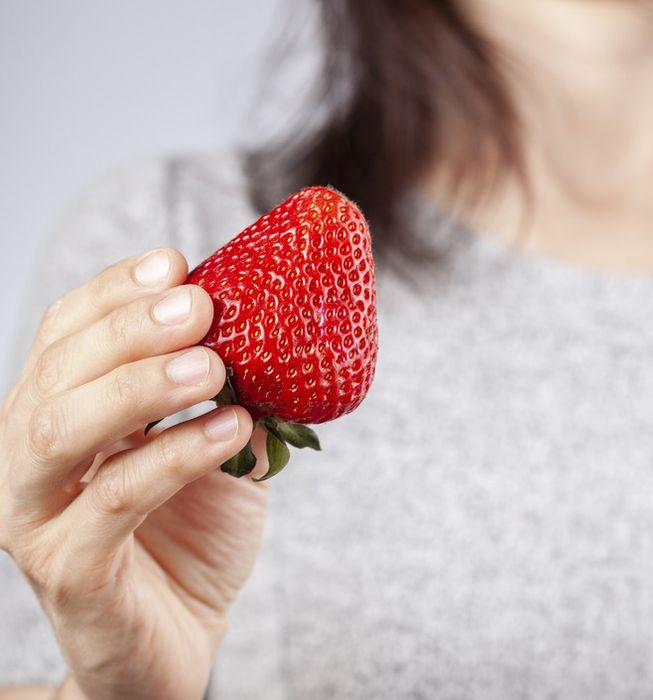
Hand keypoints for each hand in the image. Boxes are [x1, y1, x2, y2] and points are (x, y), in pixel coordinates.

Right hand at [0, 249, 268, 699]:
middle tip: (202, 309)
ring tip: (213, 368)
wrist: (178, 641)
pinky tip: (232, 431)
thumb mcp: (217, 447)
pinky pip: (113, 501)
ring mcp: (38, 514)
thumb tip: (280, 323)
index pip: (66, 332)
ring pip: (62, 430)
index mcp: (58, 413)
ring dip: (139, 387)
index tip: (177, 263)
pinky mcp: (69, 568)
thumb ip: (230, 392)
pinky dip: (174, 457)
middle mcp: (29, 457)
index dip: (114, 291)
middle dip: (129, 328)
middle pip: (57, 371)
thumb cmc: (192, 537)